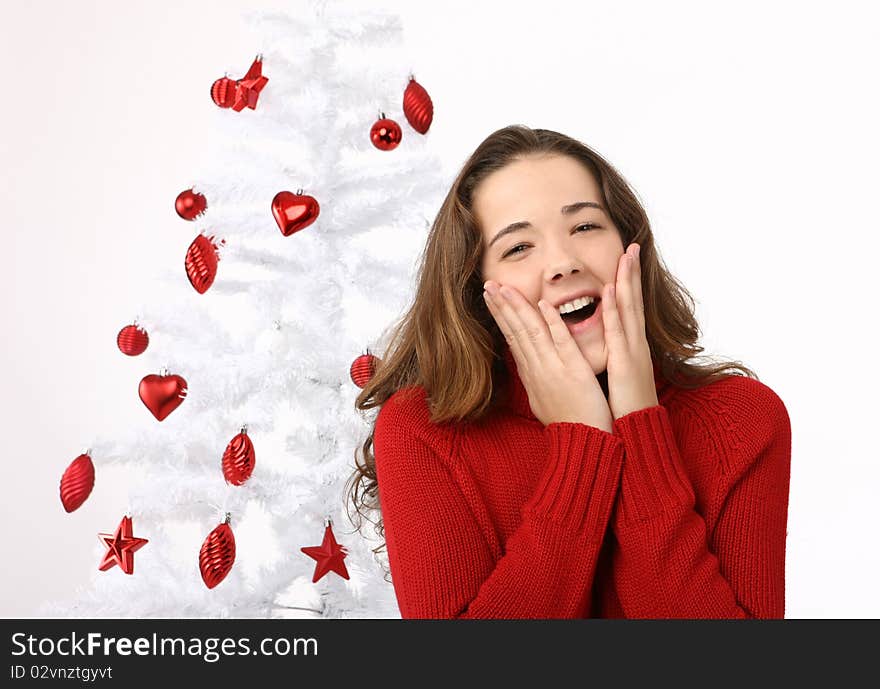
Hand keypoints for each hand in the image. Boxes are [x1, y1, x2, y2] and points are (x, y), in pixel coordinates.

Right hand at [483, 280, 613, 432]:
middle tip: (488, 284)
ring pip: (530, 332)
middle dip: (501, 306)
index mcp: (532, 374)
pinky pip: (561, 342)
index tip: (491, 298)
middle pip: (515, 331)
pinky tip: (543, 305)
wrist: (584, 443)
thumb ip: (536, 378)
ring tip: (504, 288)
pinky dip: (551, 322)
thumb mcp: (543, 399)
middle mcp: (537, 369)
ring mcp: (553, 369)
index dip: (500, 316)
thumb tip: (527, 366)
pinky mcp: (573, 371)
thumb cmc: (569, 422)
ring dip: (517, 308)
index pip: (512, 338)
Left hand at [602, 243, 658, 419]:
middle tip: (631, 246)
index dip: (628, 285)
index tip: (625, 262)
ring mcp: (631, 352)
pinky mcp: (624, 363)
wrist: (637, 433)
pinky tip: (612, 292)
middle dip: (632, 274)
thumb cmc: (625, 410)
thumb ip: (616, 361)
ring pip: (629, 310)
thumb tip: (609, 352)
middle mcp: (634, 345)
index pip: (628, 310)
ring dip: (627, 282)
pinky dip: (615, 311)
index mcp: (630, 349)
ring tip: (626, 256)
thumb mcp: (620, 378)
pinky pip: (618, 332)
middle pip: (633, 302)